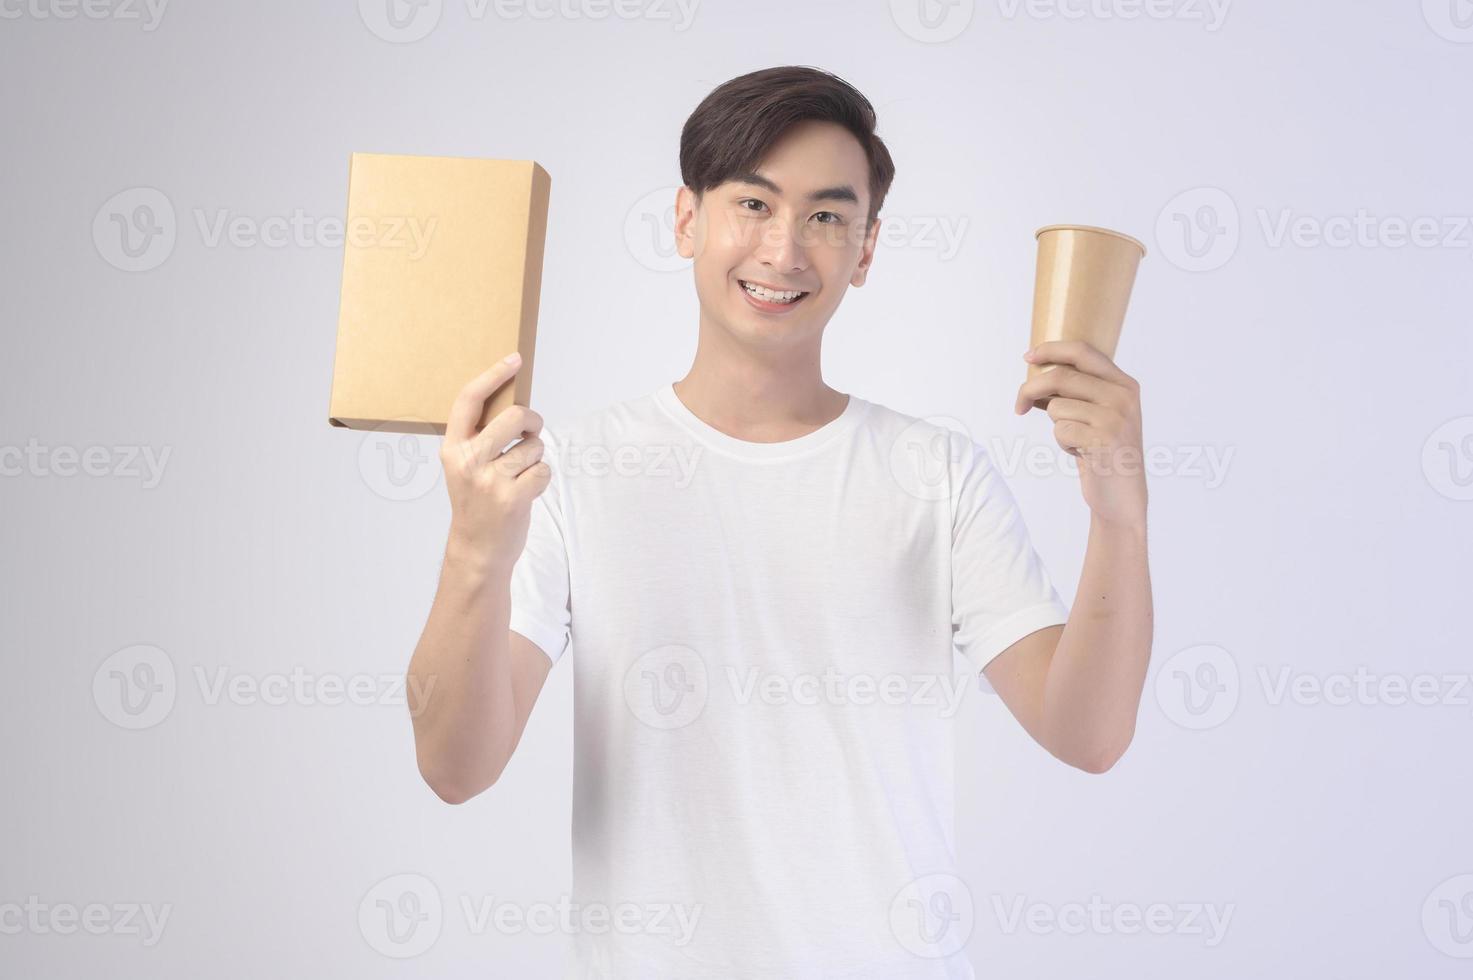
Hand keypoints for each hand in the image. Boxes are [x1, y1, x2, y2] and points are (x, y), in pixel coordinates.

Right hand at [439, 353, 551, 570]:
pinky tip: (526, 492)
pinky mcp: (513, 499)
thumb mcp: (464, 467)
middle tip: (532, 431)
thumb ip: (480, 437)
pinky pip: (543, 470)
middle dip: (532, 421)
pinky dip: (541, 479)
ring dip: (535, 458)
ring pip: (534, 447)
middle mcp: (468, 461)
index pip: (470, 400)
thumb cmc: (476, 502)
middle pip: (514, 417)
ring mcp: (490, 481)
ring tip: (519, 477)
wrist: (477, 550)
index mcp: (452, 448)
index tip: (515, 359)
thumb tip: (515, 403)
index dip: (494, 375)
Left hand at [1014, 340, 1146, 526]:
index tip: (1028, 356)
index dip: (1051, 349)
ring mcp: (1115, 417)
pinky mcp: (1103, 439)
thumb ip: (1076, 392)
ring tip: (1077, 441)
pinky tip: (1081, 454)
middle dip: (1030, 390)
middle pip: (1061, 377)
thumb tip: (1036, 373)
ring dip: (1057, 426)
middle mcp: (1123, 396)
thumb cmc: (1103, 453)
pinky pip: (1060, 430)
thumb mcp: (1096, 415)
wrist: (1122, 496)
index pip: (1082, 351)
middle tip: (1019, 406)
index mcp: (1124, 384)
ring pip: (1057, 407)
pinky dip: (1062, 443)